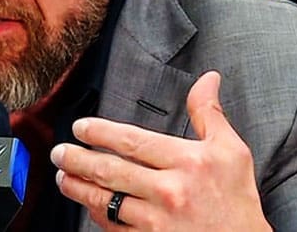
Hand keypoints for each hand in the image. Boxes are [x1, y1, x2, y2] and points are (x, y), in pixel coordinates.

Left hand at [50, 70, 271, 230]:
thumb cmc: (238, 201)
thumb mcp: (232, 151)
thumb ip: (210, 114)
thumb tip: (207, 79)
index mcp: (187, 163)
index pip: (133, 141)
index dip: (100, 132)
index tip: (81, 127)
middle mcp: (169, 191)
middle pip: (111, 171)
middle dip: (78, 159)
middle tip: (59, 152)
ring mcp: (158, 222)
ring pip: (106, 201)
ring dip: (78, 188)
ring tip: (62, 177)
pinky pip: (115, 229)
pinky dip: (97, 216)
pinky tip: (87, 206)